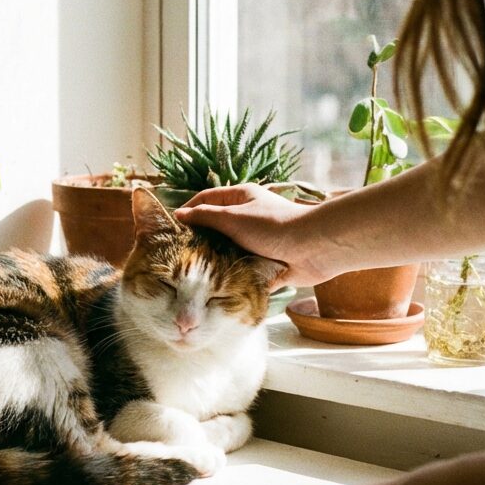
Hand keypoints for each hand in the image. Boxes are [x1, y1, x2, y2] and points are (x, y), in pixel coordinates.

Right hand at [174, 184, 324, 287]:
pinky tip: (216, 286)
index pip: (206, 199)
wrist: (314, 249)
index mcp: (241, 199)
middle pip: (215, 227)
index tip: (171, 227)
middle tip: (180, 254)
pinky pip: (241, 270)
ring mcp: (256, 241)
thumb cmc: (274, 226)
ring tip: (194, 273)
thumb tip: (181, 214)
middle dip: (199, 240)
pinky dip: (231, 276)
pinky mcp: (263, 263)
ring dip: (215, 261)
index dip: (188, 210)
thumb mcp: (233, 217)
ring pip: (227, 251)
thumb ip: (205, 216)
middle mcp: (248, 217)